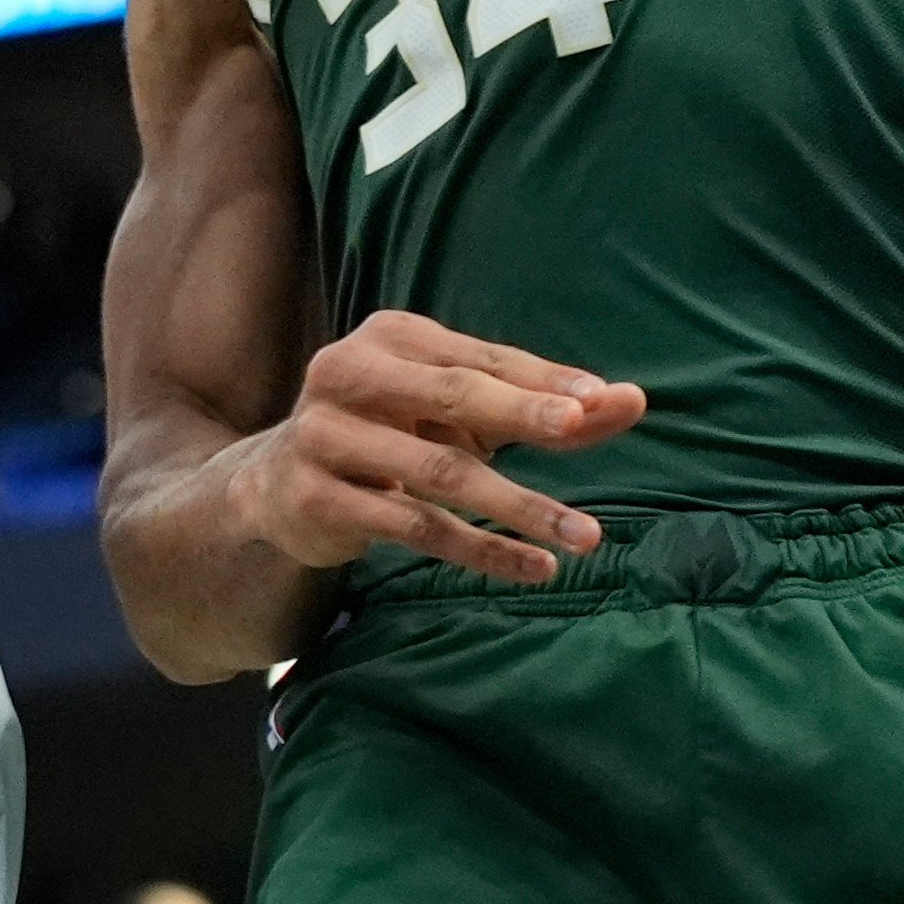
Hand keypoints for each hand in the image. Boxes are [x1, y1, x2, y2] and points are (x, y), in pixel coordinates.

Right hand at [228, 310, 645, 584]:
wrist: (275, 485)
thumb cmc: (388, 433)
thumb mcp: (455, 413)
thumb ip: (536, 407)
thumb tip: (628, 402)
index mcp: (389, 337)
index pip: (479, 358)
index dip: (543, 378)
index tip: (606, 399)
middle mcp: (348, 373)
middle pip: (451, 394)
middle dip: (522, 413)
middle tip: (582, 427)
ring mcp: (325, 437)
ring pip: (438, 473)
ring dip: (518, 505)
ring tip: (585, 535)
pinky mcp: (317, 499)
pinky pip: (414, 528)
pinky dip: (481, 551)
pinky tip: (533, 566)